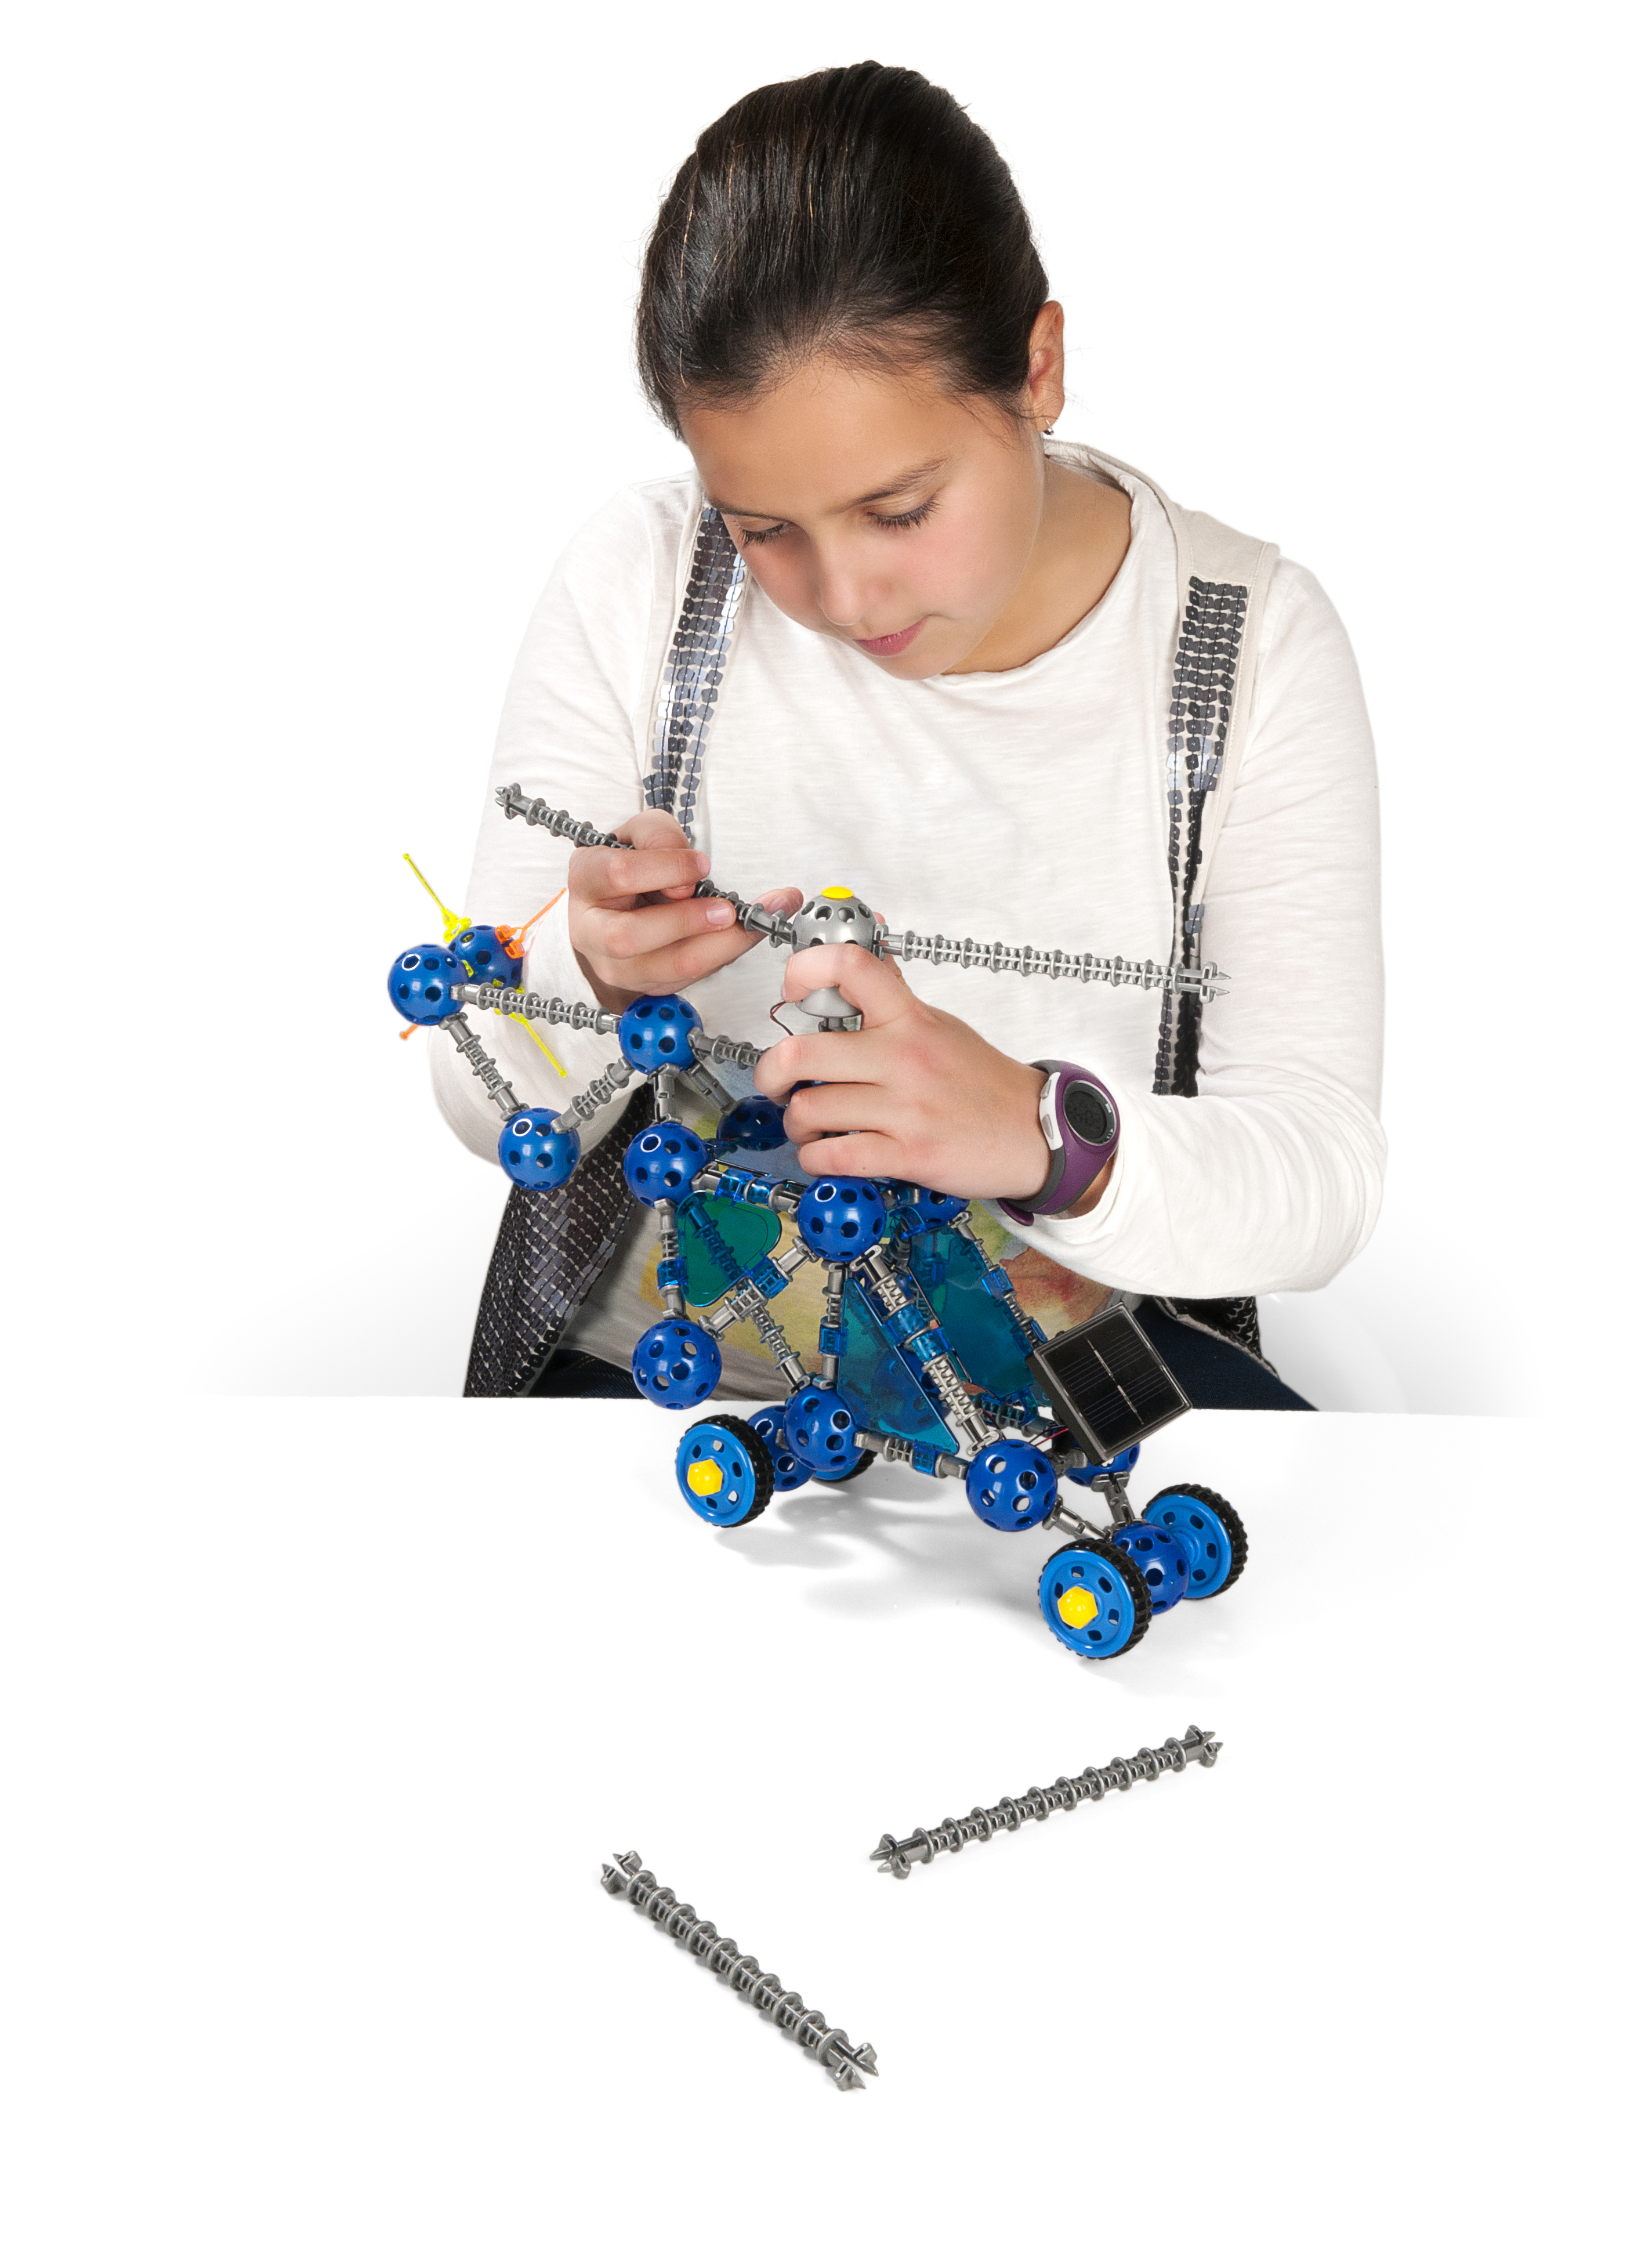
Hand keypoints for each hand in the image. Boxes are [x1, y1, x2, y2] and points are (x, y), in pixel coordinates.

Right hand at [567, 808, 802, 1010]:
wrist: (623, 904)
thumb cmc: (632, 865)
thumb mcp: (642, 833)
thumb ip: (661, 836)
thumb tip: (692, 871)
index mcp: (586, 880)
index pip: (617, 874)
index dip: (665, 869)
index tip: (701, 865)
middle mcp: (590, 930)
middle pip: (628, 936)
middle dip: (684, 922)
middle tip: (726, 908)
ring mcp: (615, 965)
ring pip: (664, 967)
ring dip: (714, 946)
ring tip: (746, 923)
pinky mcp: (646, 984)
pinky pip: (687, 977)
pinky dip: (723, 955)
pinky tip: (746, 934)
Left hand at [752, 941, 1059, 1201]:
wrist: (1035, 1132)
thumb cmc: (982, 1081)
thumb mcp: (939, 1024)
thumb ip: (894, 996)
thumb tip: (864, 954)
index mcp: (909, 1018)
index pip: (848, 966)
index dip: (803, 972)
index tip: (791, 991)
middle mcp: (903, 1057)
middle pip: (800, 1052)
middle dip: (772, 1073)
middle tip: (778, 1082)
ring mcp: (905, 1108)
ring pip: (809, 1109)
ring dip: (796, 1123)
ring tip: (809, 1123)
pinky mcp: (908, 1154)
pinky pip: (833, 1155)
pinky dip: (815, 1157)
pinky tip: (825, 1152)